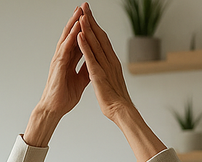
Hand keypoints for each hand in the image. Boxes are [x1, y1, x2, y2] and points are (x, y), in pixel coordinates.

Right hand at [24, 6, 90, 146]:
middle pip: (71, 35)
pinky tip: (74, 30)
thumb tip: (94, 63)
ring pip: (66, 39)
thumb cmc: (65, 96)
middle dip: (77, 21)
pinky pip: (64, 50)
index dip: (84, 29)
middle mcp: (63, 57)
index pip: (78, 40)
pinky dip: (69, 39)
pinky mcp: (58, 67)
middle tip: (84, 6)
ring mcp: (59, 60)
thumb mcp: (81, 80)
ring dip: (72, 25)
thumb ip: (86, 70)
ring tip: (79, 12)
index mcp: (69, 60)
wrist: (55, 109)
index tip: (90, 17)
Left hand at [76, 4, 133, 123]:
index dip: (96, 27)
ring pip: (95, 44)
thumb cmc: (116, 100)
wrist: (122, 111)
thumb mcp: (111, 81)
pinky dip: (85, 46)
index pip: (103, 40)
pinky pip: (90, 58)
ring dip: (88, 29)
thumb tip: (107, 67)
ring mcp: (105, 67)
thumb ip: (109, 71)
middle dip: (92, 21)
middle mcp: (110, 60)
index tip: (89, 15)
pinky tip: (80, 36)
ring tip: (81, 15)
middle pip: (100, 36)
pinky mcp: (99, 75)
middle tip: (85, 7)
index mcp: (112, 62)